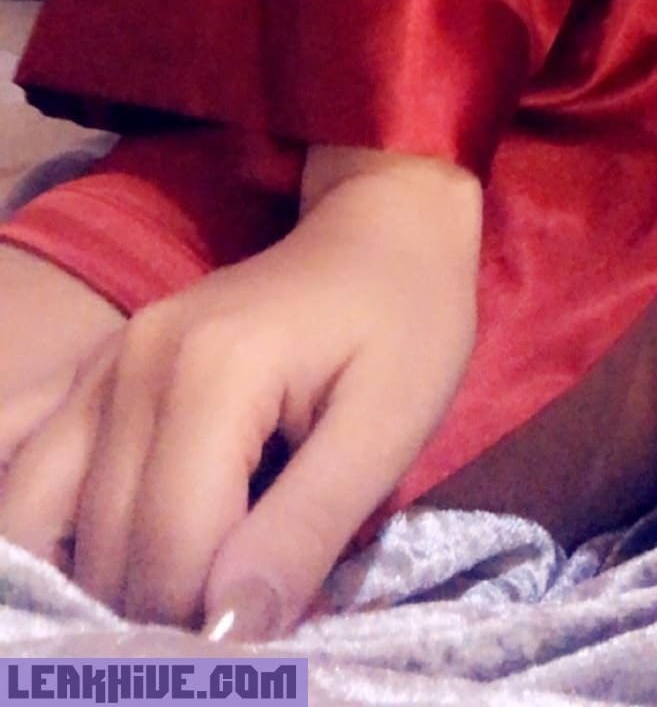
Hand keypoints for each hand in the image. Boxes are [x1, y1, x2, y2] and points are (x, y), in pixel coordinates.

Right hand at [0, 162, 481, 634]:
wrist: (380, 229)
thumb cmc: (404, 324)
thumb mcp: (389, 430)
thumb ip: (307, 530)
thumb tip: (233, 636)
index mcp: (211, 374)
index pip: (171, 550)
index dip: (212, 626)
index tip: (268, 643)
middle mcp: (132, 367)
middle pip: (107, 547)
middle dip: (165, 614)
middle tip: (240, 616)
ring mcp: (102, 366)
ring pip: (43, 521)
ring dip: (105, 582)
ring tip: (186, 594)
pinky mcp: (94, 374)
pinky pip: (35, 477)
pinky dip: (62, 537)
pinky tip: (129, 555)